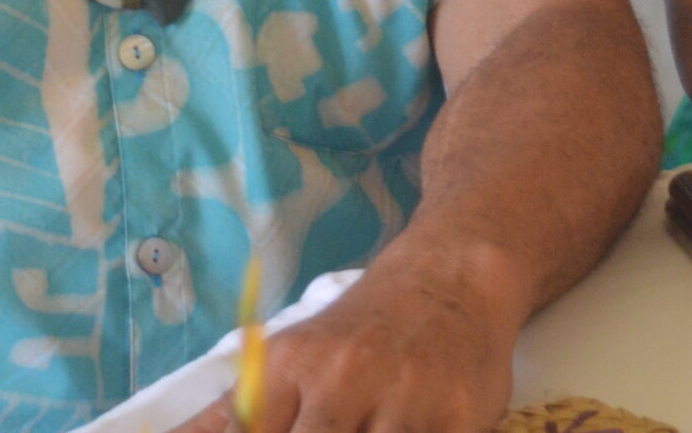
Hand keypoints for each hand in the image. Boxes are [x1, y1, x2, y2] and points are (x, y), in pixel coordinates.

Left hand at [176, 257, 515, 432]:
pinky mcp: (460, 418)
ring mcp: (407, 398)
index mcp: (291, 365)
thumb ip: (231, 414)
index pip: (251, 432)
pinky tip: (407, 432)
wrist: (451, 274)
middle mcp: (345, 377)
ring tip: (361, 431)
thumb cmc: (361, 329)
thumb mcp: (291, 355)